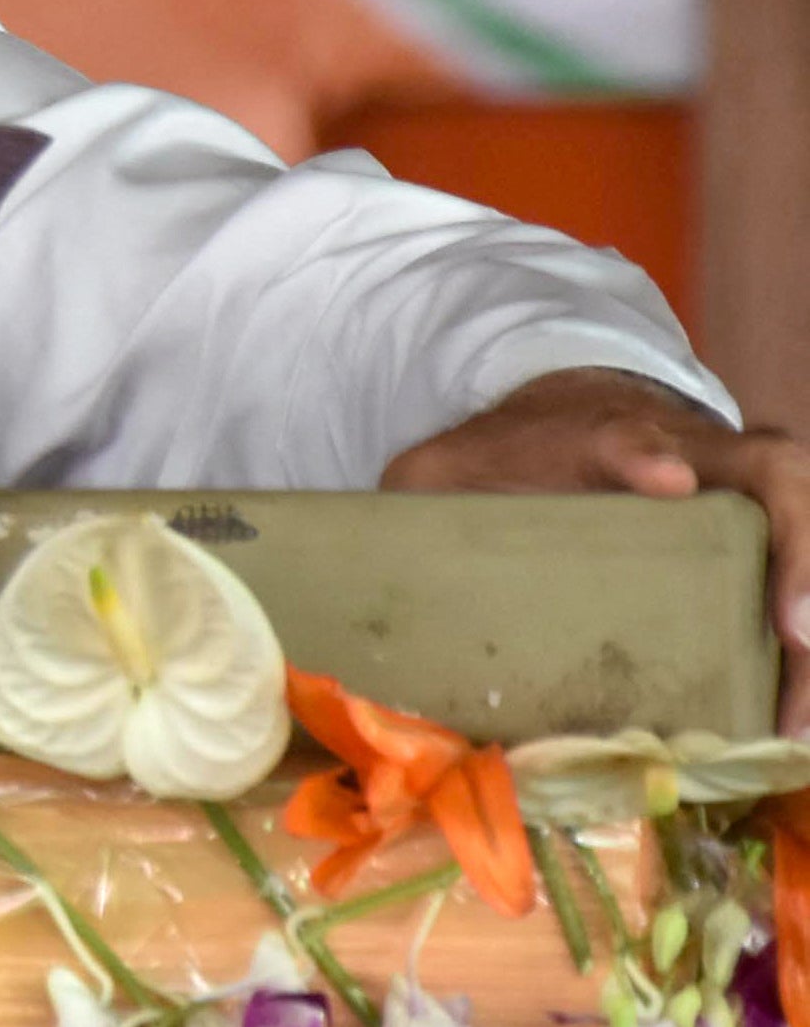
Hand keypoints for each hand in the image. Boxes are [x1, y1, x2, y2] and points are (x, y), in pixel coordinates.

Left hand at [385, 365, 809, 731]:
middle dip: (798, 550)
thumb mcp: (454, 466)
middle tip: (795, 630)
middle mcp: (700, 457)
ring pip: (806, 520)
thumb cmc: (516, 456)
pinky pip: (805, 578)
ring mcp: (746, 495)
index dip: (642, 452)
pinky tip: (793, 719)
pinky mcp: (767, 544)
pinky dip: (808, 634)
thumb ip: (420, 495)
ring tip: (796, 716)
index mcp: (607, 435)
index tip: (665, 475)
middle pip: (775, 473)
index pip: (627, 432)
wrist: (579, 420)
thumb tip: (373, 555)